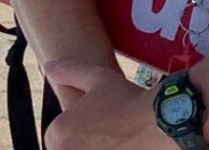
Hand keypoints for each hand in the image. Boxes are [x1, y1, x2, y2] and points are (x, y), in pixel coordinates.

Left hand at [43, 60, 172, 149]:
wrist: (159, 124)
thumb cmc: (127, 99)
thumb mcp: (97, 77)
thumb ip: (69, 72)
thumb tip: (49, 67)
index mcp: (59, 132)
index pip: (57, 138)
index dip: (76, 131)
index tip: (95, 126)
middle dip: (85, 144)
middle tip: (108, 135)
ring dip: (96, 148)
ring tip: (117, 142)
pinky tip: (123, 147)